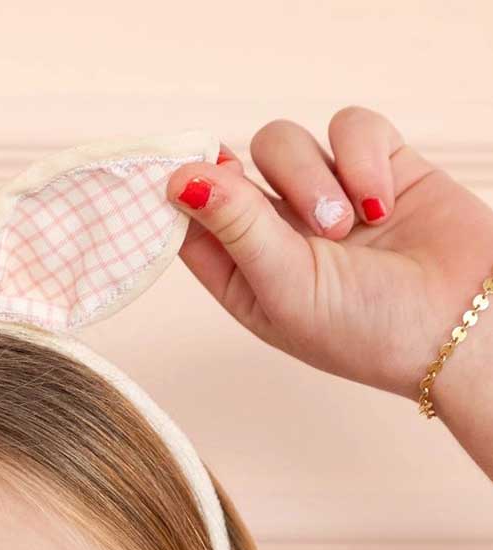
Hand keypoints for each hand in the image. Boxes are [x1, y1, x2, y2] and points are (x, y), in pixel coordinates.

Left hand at [164, 106, 492, 401]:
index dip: (181, 193)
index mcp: (243, 276)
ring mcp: (324, 196)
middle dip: (263, 185)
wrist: (464, 324)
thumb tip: (178, 179)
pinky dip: (363, 156)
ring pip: (283, 142)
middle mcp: (277, 235)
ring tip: (352, 224)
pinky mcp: (374, 164)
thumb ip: (235, 228)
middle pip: (233, 169)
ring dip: (314, 176)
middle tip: (308, 222)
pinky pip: (348, 126)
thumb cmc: (370, 331)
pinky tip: (382, 202)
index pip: (190, 223)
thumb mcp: (286, 288)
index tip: (183, 177)